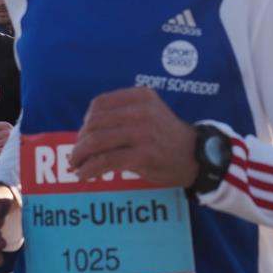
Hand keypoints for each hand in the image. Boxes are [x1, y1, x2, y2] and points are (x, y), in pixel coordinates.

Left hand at [69, 87, 198, 186]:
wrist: (197, 156)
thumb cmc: (168, 137)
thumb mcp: (150, 113)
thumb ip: (123, 115)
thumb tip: (85, 133)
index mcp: (141, 96)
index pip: (100, 104)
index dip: (86, 121)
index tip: (84, 135)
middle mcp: (141, 111)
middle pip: (95, 123)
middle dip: (80, 141)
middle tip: (76, 155)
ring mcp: (143, 132)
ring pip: (96, 141)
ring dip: (80, 155)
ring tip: (76, 165)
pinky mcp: (143, 154)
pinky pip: (106, 161)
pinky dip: (90, 169)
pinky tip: (84, 175)